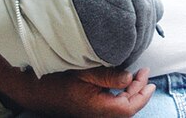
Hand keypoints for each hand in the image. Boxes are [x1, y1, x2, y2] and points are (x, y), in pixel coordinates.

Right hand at [21, 66, 154, 116]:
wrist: (37, 89)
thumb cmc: (58, 78)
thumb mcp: (85, 72)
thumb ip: (108, 76)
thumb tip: (129, 77)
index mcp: (97, 108)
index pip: (128, 108)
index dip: (142, 95)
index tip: (149, 80)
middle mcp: (97, 115)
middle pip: (126, 109)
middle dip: (139, 91)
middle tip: (145, 73)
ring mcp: (94, 114)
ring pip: (120, 108)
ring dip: (131, 93)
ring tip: (138, 76)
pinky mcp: (91, 110)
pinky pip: (112, 106)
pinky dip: (122, 95)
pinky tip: (123, 83)